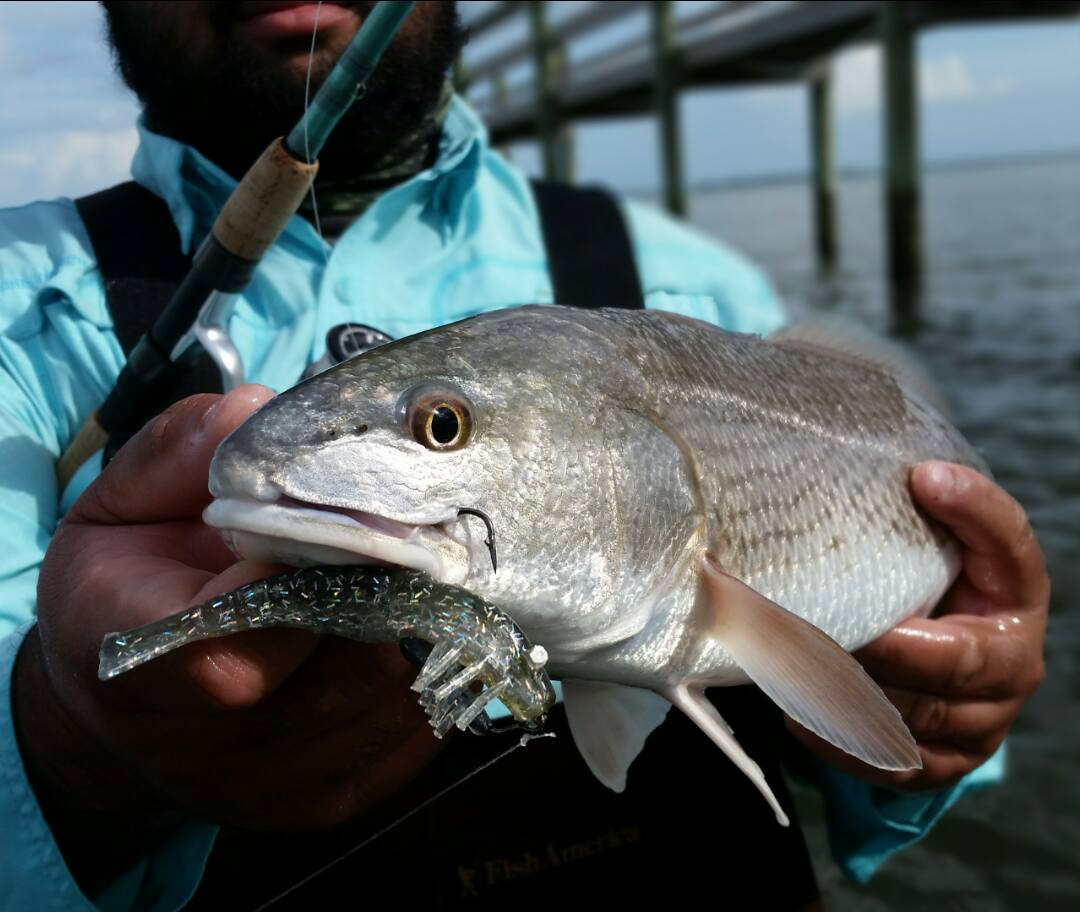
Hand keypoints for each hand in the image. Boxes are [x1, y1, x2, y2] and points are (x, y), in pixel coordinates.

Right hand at [16, 389, 442, 885]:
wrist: (117, 707)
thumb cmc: (125, 585)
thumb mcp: (120, 502)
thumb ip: (181, 452)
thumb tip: (259, 414)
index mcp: (130, 656)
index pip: (230, 642)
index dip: (305, 580)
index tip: (351, 514)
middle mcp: (196, 744)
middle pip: (337, 675)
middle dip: (390, 592)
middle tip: (420, 535)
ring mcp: (264, 786)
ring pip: (390, 706)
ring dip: (425, 633)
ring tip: (423, 578)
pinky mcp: (320, 802)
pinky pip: (412, 741)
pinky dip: (432, 681)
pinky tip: (419, 632)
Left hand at [786, 461, 1048, 790]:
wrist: (945, 652)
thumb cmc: (933, 583)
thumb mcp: (942, 539)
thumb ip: (936, 508)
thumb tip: (915, 474)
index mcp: (1016, 593)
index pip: (1009, 546)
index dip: (972, 512)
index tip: (921, 479)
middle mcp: (1013, 665)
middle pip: (949, 661)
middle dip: (878, 644)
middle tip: (807, 622)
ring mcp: (984, 723)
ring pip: (913, 717)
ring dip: (849, 693)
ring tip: (788, 663)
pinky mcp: (946, 762)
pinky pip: (893, 763)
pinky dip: (841, 741)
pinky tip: (797, 713)